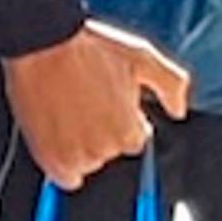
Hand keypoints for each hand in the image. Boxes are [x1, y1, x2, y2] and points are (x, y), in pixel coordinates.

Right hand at [0, 22, 190, 190]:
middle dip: (103, 131)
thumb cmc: (88, 46)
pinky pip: (64, 177)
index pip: (135, 140)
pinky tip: (59, 135)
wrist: (42, 43)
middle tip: (87, 102)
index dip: (124, 119)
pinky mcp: (50, 160)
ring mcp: (75, 157)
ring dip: (82, 145)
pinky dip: (63, 163)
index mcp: (129, 131)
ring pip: (86, 162)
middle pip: (110, 152)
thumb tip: (179, 109)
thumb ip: (171, 84)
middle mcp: (104, 150)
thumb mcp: (142, 56)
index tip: (109, 101)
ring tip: (70, 111)